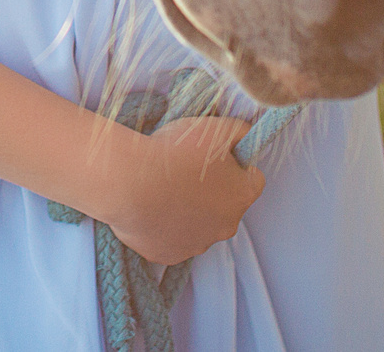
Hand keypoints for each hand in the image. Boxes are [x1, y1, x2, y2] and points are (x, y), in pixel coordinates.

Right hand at [105, 115, 263, 265]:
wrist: (130, 181)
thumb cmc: (173, 154)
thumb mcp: (217, 128)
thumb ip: (241, 131)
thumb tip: (247, 137)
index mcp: (242, 196)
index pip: (252, 179)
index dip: (235, 164)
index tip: (215, 156)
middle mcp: (226, 227)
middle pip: (226, 205)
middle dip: (212, 189)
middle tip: (186, 169)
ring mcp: (197, 244)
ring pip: (200, 224)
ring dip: (189, 209)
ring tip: (164, 187)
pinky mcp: (169, 254)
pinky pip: (172, 239)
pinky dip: (165, 225)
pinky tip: (151, 206)